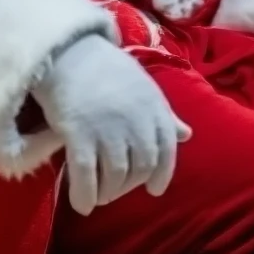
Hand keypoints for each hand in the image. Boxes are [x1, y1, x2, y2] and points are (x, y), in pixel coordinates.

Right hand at [32, 35, 189, 215]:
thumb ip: (163, 114)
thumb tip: (187, 134)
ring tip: (100, 195)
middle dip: (129, 185)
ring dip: (108, 192)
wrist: (66, 48)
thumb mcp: (141, 85)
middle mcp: (136, 121)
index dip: (161, 175)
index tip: (153, 188)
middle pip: (141, 168)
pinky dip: (85, 194)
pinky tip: (82, 204)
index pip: (166, 152)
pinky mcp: (78, 133)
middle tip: (116, 188)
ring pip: (115, 177)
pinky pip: (86, 176)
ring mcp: (107, 129)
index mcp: (154, 107)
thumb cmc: (104, 66)